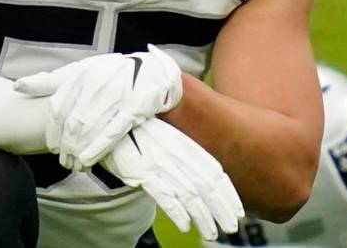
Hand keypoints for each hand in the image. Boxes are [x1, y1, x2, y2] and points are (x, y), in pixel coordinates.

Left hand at [14, 44, 182, 168]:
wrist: (152, 71)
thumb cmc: (109, 73)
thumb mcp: (79, 70)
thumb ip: (49, 81)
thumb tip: (16, 86)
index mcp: (80, 73)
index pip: (58, 107)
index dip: (52, 131)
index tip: (51, 147)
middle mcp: (96, 81)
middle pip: (72, 121)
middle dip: (65, 145)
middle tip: (63, 160)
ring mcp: (116, 93)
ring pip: (90, 128)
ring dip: (79, 150)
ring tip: (75, 164)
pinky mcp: (135, 106)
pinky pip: (112, 132)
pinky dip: (98, 148)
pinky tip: (88, 160)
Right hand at [101, 118, 243, 240]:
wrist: (107, 115)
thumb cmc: (134, 127)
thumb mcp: (160, 134)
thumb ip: (177, 151)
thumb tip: (197, 174)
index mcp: (182, 142)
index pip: (213, 169)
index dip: (228, 192)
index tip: (239, 209)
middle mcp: (175, 151)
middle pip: (206, 184)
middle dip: (222, 208)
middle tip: (231, 227)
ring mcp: (159, 161)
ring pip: (189, 192)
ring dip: (203, 216)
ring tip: (212, 233)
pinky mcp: (140, 170)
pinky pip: (163, 193)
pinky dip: (176, 210)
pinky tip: (185, 224)